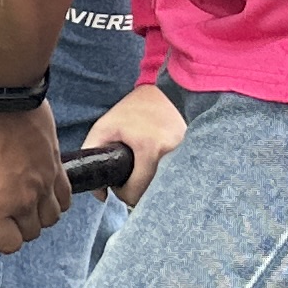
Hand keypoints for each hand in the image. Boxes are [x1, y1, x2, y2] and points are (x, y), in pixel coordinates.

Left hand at [0, 94, 71, 252]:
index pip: (8, 245)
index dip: (0, 238)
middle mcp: (21, 202)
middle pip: (31, 233)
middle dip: (20, 226)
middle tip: (9, 209)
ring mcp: (43, 185)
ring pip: (52, 218)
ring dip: (40, 213)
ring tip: (28, 198)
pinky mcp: (57, 167)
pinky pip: (66, 197)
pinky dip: (57, 198)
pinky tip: (45, 188)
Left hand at [85, 81, 187, 203]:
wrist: (163, 92)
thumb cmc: (130, 110)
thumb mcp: (103, 128)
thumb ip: (91, 155)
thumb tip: (100, 194)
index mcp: (150, 148)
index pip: (137, 192)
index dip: (123, 193)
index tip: (119, 183)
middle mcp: (173, 153)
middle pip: (154, 193)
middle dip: (140, 190)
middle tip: (131, 177)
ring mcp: (187, 153)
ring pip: (168, 186)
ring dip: (155, 184)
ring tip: (144, 169)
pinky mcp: (195, 153)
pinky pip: (178, 175)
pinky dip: (168, 175)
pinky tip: (160, 165)